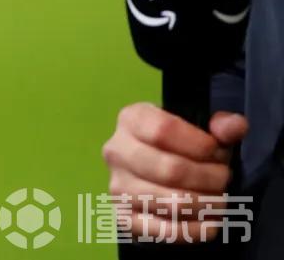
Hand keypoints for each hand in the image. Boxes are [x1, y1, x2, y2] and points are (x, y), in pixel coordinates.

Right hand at [101, 103, 246, 242]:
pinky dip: (194, 231)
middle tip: (225, 180)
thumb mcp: (199, 129)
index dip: (200, 144)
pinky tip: (210, 224)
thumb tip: (235, 126)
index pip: (163, 130)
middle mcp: (117, 151)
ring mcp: (118, 186)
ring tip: (220, 201)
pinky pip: (163, 231)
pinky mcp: (124, 217)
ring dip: (206, 205)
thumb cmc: (180, 146)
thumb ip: (221, 125)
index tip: (218, 152)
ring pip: (170, 202)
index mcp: (131, 120)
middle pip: (170, 169)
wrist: (152, 173)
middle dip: (210, 178)